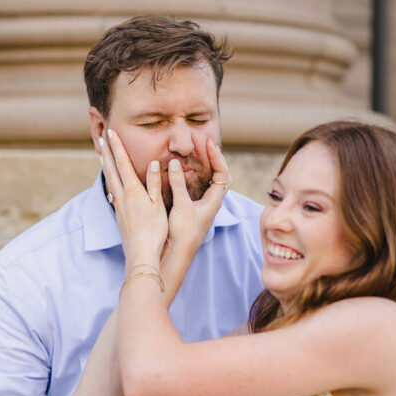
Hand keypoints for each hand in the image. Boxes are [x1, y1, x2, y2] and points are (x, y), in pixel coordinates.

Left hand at [101, 129, 167, 266]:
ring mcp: (119, 207)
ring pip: (110, 181)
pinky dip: (110, 182)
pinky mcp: (119, 216)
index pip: (123, 164)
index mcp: (133, 192)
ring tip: (102, 155)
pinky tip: (111, 183)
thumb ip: (155, 184)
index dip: (117, 147)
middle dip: (107, 152)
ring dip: (106, 166)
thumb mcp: (159, 206)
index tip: (111, 132)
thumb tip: (154, 163)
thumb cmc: (155, 232)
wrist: (141, 254)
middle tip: (100, 137)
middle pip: (111, 170)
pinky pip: (112, 193)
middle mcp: (122, 197)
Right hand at [166, 138, 230, 261]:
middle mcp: (212, 201)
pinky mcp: (193, 208)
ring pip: (209, 179)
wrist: (177, 254)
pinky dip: (194, 173)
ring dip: (204, 163)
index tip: (206, 142)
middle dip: (212, 156)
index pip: (222, 172)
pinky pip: (198, 186)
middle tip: (201, 141)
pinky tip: (184, 168)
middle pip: (219, 173)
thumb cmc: (183, 233)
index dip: (216, 156)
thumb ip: (178, 184)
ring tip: (195, 149)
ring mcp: (203, 204)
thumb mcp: (181, 206)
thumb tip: (173, 163)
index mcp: (214, 200)